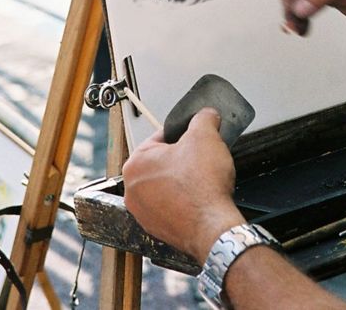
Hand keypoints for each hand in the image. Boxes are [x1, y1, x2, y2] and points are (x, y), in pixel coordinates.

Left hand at [122, 108, 243, 262]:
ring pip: (165, 185)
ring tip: (201, 179)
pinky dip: (184, 200)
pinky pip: (170, 205)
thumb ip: (203, 118)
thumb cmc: (202, 187)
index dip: (183, 135)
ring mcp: (143, 213)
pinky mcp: (157, 229)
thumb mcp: (206, 135)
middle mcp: (133, 190)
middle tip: (201, 159)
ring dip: (182, 180)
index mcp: (135, 164)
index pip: (160, 137)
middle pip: (162, 162)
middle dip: (182, 158)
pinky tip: (199, 198)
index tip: (196, 139)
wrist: (212, 227)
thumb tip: (206, 115)